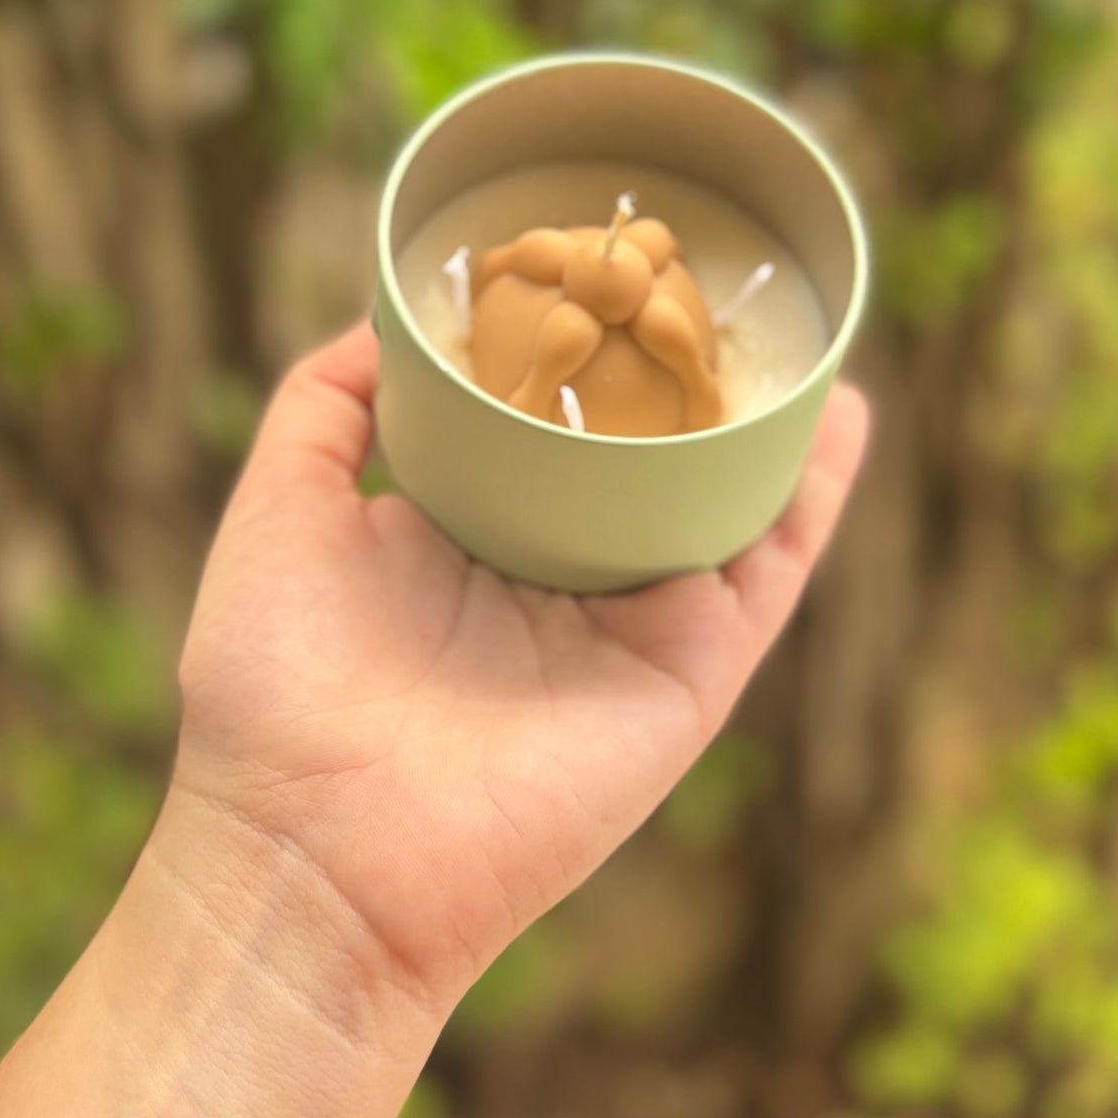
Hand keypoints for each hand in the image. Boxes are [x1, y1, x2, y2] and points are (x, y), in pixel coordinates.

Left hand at [172, 324, 867, 1013]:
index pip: (544, 425)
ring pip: (721, 499)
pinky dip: (815, 493)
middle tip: (712, 276)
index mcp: (469, 535)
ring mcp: (630, 621)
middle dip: (681, 372)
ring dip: (765, 417)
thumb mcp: (279, 509)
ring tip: (802, 320)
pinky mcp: (689, 670)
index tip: (600, 264)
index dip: (575, 350)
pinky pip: (769, 568)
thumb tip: (386, 319)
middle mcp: (557, 573)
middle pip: (643, 454)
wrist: (320, 852)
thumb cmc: (274, 688)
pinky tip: (842, 411)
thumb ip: (324, 407)